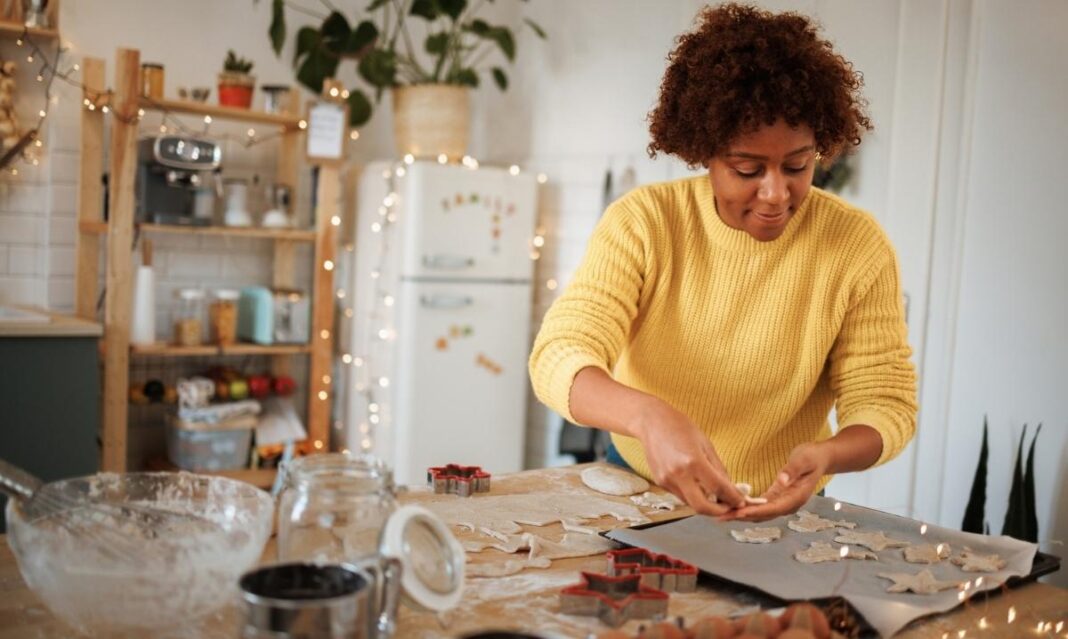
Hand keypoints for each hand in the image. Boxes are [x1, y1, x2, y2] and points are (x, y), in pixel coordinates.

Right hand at [634, 398, 745, 515]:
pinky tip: (696, 484)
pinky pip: (680, 495)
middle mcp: (678, 474)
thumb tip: (730, 488)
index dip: (733, 498)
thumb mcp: (705, 444)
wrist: (652, 422)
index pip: (718, 488)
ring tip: (714, 495)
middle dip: (718, 511)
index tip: (740, 501)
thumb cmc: (680, 427)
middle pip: (702, 507)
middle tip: (728, 507)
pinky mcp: (660, 482)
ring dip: (705, 503)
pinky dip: (692, 495)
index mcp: (694, 462)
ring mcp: (667, 480)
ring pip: (690, 503)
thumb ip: (718, 468)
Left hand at [722, 441, 832, 521]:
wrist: (822, 457)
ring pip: (762, 513)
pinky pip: (762, 506)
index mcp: (797, 497)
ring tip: (723, 515)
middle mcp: (790, 504)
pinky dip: (748, 508)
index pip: (773, 508)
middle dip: (743, 516)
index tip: (738, 513)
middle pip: (765, 515)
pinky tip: (734, 507)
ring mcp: (785, 502)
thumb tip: (782, 481)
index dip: (755, 511)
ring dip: (743, 515)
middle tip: (722, 516)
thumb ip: (793, 470)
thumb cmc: (813, 456)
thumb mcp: (804, 459)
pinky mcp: (779, 497)